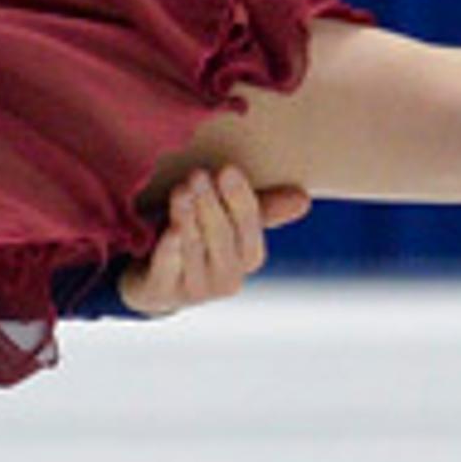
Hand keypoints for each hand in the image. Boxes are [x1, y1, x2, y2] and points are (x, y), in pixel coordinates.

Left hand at [117, 165, 309, 315]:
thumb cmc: (198, 242)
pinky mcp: (165, 292)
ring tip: (181, 190)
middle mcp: (228, 277)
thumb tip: (304, 199)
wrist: (156, 282)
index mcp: (249, 257)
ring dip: (187, 217)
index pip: (250, 225)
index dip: (239, 198)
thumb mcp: (228, 223)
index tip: (227, 170)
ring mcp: (197, 288)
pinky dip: (170, 249)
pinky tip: (169, 231)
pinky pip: (169, 269)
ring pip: (194, 248)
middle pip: (222, 236)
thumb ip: (261, 208)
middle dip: (211, 203)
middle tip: (198, 175)